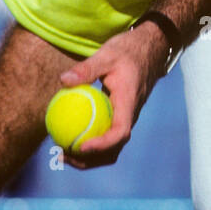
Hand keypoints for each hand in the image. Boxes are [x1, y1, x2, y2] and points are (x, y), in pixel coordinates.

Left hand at [54, 22, 169, 168]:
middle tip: (62, 155)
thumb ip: (87, 68)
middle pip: (114, 149)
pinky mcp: (119, 116)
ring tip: (61, 152)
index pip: (120, 132)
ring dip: (88, 157)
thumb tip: (64, 80)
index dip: (102, 144)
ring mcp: (125, 118)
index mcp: (129, 103)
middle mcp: (130, 116)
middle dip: (90, 160)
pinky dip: (89, 141)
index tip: (81, 146)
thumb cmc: (128, 50)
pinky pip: (106, 136)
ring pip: (111, 148)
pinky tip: (69, 135)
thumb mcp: (107, 54)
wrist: (149, 49)